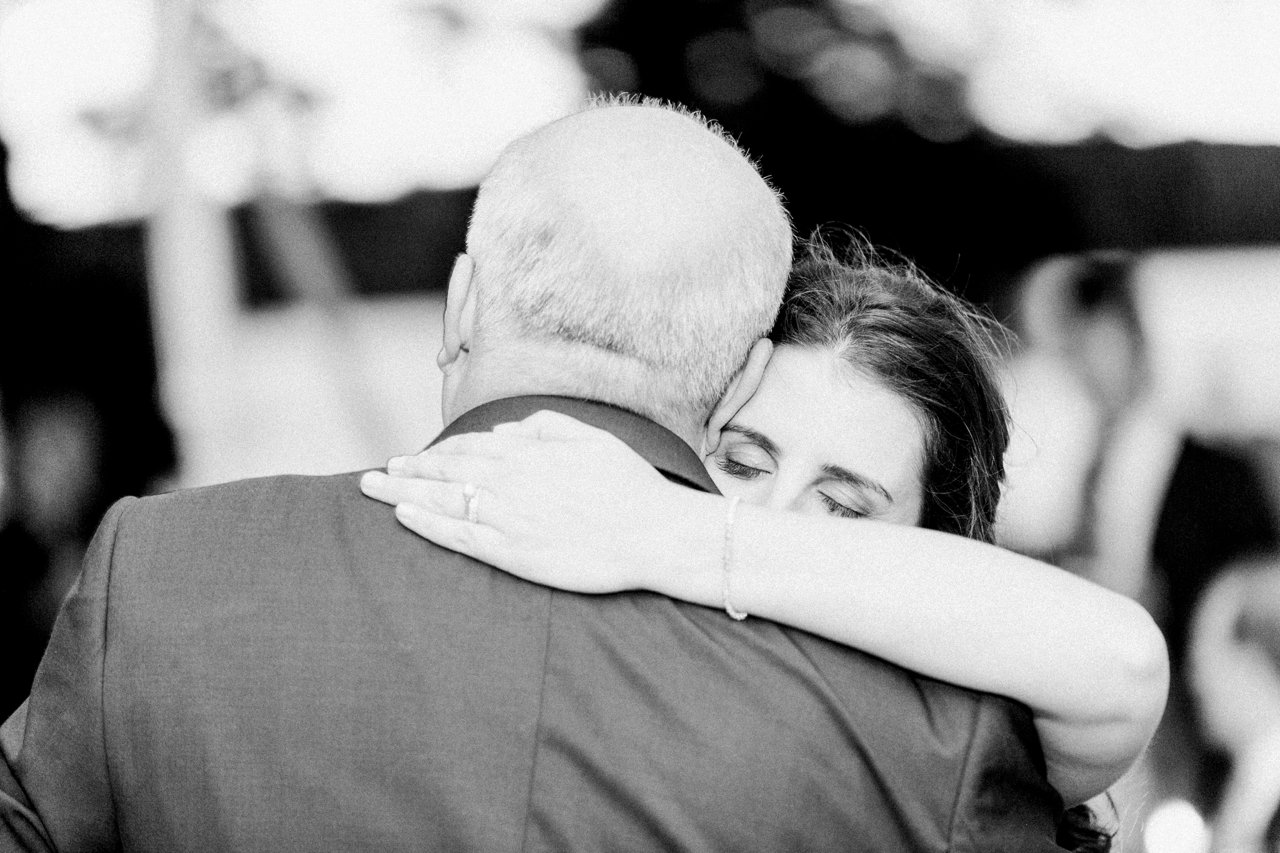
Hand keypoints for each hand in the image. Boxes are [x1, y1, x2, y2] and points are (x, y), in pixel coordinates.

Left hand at [360, 410, 704, 593]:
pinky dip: (427, 524)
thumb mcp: (591, 437)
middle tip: (375, 476)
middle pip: (444, 472)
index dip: (434, 453)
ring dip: (403, 494)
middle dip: (406, 472)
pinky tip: (404, 518)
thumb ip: (544, 426)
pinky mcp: (512, 552)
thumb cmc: (628, 485)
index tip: (411, 458)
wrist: (653, 533)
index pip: (467, 448)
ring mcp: (507, 517)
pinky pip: (458, 536)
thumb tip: (506, 427)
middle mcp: (510, 480)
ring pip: (442, 500)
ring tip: (374, 491)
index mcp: (528, 452)